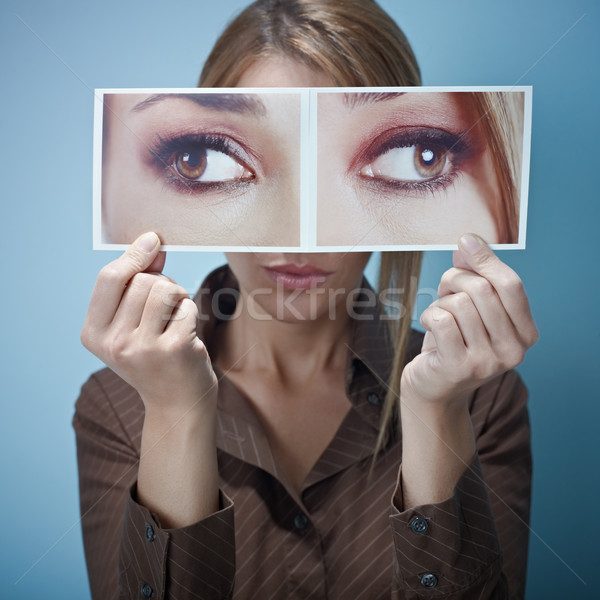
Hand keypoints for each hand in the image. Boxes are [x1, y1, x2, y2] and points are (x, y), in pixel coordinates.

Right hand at [81, 232, 217, 416]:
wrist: (177, 404)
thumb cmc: (155, 358)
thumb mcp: (132, 326)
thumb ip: (136, 285)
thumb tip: (152, 244)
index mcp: (94, 334)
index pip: (108, 278)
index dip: (133, 255)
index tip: (152, 240)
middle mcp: (113, 342)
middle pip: (142, 280)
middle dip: (162, 283)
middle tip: (168, 306)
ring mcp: (143, 347)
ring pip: (165, 288)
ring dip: (178, 295)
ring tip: (176, 317)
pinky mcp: (174, 348)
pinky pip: (187, 306)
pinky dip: (191, 313)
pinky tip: (187, 335)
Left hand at [401, 233, 537, 409]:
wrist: (433, 387)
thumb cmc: (453, 341)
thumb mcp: (469, 306)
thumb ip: (474, 274)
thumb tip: (469, 241)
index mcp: (526, 333)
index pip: (511, 285)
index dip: (486, 259)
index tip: (465, 241)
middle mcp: (514, 351)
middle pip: (482, 290)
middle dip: (455, 280)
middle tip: (444, 290)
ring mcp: (488, 362)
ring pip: (459, 304)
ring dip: (440, 302)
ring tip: (439, 315)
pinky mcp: (459, 367)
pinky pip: (441, 320)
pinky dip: (429, 315)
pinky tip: (429, 327)